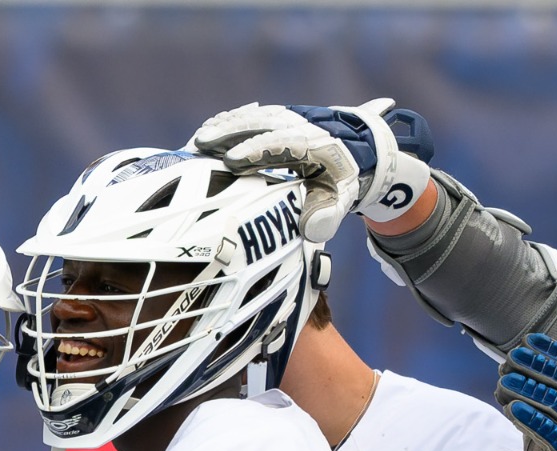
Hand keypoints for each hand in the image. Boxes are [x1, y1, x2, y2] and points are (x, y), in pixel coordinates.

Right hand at [189, 100, 434, 238]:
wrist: (358, 148)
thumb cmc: (343, 180)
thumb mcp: (341, 200)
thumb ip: (326, 215)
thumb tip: (310, 230)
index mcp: (317, 144)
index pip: (284, 144)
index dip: (257, 151)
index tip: (233, 161)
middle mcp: (301, 124)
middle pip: (263, 123)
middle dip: (231, 132)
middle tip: (203, 144)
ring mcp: (289, 116)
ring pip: (254, 115)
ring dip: (225, 125)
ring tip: (199, 140)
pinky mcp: (279, 115)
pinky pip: (251, 114)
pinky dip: (229, 120)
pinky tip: (209, 129)